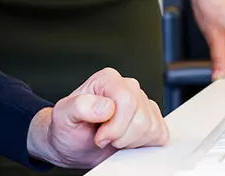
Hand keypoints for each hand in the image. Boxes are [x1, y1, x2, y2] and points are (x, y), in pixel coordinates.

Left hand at [26, 67, 168, 168]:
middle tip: (104, 137)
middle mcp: (127, 87)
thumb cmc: (69, 127)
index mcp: (107, 79)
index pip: (127, 100)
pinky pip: (160, 134)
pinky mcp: (150, 120)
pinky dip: (144, 145)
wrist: (73, 144)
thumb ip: (80, 106)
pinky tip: (127, 141)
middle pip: (141, 117)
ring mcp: (141, 103)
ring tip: (114, 139)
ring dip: (131, 142)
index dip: (115, 126)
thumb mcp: (64, 116)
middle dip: (122, 136)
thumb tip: (105, 106)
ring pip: (152, 127)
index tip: (100, 136)